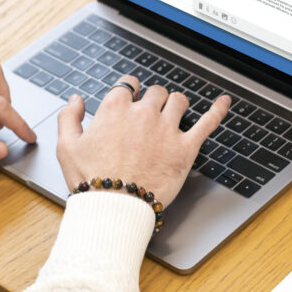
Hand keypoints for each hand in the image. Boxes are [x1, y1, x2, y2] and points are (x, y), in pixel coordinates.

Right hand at [55, 76, 230, 206]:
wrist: (114, 207)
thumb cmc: (91, 181)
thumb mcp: (66, 147)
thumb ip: (68, 117)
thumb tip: (76, 100)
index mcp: (115, 109)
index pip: (128, 84)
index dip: (130, 91)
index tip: (131, 98)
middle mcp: (143, 114)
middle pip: (155, 92)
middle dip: (153, 100)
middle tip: (150, 114)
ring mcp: (167, 129)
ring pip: (179, 101)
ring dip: (176, 104)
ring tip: (174, 111)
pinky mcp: (185, 148)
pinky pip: (207, 123)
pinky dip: (218, 110)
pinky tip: (224, 102)